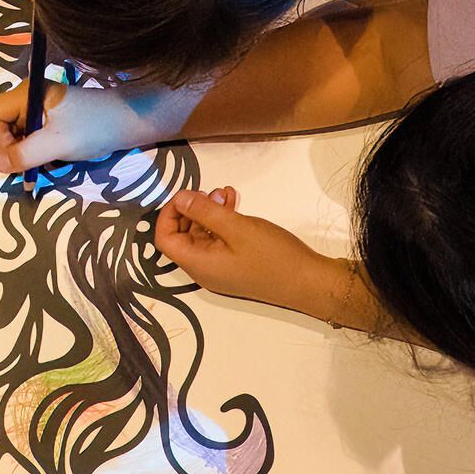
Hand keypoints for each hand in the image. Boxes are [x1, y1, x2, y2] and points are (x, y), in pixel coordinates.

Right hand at [0, 80, 163, 175]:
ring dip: (22, 153)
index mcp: (27, 93)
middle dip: (8, 148)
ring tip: (43, 162)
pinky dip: (33, 151)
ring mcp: (36, 108)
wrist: (127, 122)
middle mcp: (27, 97)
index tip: (16, 156)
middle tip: (30, 164)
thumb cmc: (94, 128)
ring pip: (11, 134)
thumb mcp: (57, 144)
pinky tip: (50, 158)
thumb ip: (25, 154)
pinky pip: (26, 137)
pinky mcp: (46, 119)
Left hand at [154, 187, 337, 315]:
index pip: (166, 239)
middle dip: (193, 209)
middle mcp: (205, 269)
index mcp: (198, 264)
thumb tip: (179, 199)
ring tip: (227, 193)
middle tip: (212, 191)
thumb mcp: (236, 228)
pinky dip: (224, 221)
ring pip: (204, 235)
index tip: (185, 195)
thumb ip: (205, 212)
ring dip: (211, 212)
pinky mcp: (236, 265)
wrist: (308, 282)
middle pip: (183, 236)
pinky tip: (236, 204)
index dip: (169, 214)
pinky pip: (220, 241)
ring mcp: (221, 268)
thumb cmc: (272, 256)